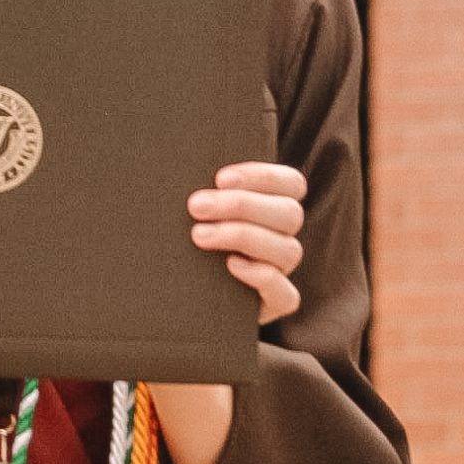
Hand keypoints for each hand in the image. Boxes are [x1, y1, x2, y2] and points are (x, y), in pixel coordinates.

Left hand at [188, 160, 307, 325]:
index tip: (219, 179)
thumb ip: (202, 187)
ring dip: (243, 236)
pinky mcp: (274, 304)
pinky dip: (262, 276)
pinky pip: (287, 294)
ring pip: (288, 249)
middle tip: (196, 206)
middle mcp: (282, 237)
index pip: (291, 183)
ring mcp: (281, 271)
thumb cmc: (181, 237)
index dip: (262, 176)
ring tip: (198, 235)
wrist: (172, 293)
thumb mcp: (194, 208)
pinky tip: (230, 266)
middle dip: (241, 205)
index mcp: (271, 205)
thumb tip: (179, 159)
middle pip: (289, 213)